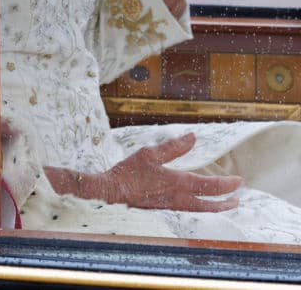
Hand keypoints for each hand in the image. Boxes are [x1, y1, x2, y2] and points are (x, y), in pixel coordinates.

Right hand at [91, 133, 241, 211]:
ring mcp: (171, 207)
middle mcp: (178, 198)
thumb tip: (193, 137)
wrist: (111, 192)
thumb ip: (173, 147)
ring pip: (201, 211)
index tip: (238, 181)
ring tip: (224, 206)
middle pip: (210, 205)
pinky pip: (190, 212)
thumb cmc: (129, 172)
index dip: (227, 184)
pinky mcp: (164, 210)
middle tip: (237, 199)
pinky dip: (201, 210)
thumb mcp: (150, 154)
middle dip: (226, 202)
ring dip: (216, 208)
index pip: (210, 186)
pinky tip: (199, 206)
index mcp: (178, 183)